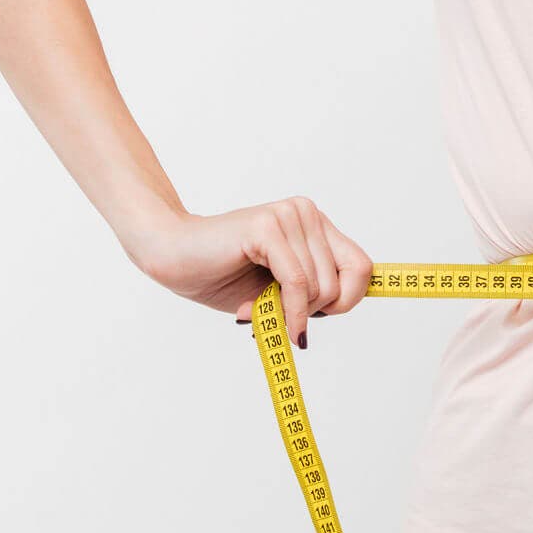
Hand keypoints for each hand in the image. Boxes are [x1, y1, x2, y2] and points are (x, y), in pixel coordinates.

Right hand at [123, 196, 374, 345]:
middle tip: (277, 317)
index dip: (350, 299)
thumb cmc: (221, 276)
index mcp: (315, 226)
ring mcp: (288, 216)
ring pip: (320, 287)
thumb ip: (311, 296)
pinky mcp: (267, 228)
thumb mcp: (277, 292)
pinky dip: (288, 311)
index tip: (322, 319)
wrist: (171, 257)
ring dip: (290, 312)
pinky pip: (297, 283)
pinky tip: (258, 317)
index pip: (362, 267)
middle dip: (314, 312)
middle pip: (346, 282)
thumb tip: (341, 307)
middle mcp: (307, 214)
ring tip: (253, 308)